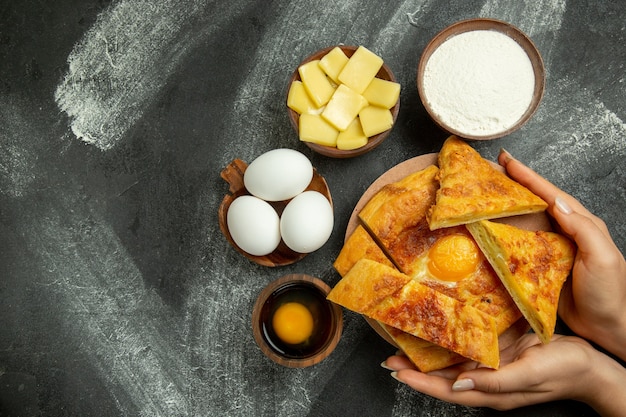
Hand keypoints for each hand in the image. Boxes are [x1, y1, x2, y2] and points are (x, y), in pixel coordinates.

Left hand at [384, 334, 625, 415]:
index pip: (444, 390)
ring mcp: (492, 366)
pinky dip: (452, 340)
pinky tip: (441, 329)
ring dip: (429, 354)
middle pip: (442, 378)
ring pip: (452, 363)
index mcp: (490, 391)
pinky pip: (470, 347)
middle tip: (390, 356)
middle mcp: (486, 380)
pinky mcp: (500, 352)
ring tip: (405, 342)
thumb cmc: (563, 371)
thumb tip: (458, 385)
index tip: (395, 371)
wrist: (590, 364)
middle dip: (415, 369)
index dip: (418, 382)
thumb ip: (494, 382)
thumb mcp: (529, 375)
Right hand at [498, 150, 625, 359]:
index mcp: (580, 224)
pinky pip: (517, 246)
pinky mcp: (538, 268)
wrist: (609, 329)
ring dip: (503, 207)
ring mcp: (549, 250)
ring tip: (482, 194)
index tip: (507, 160)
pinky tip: (486, 231)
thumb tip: (554, 201)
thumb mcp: (602, 257)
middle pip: (533, 202)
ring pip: (523, 222)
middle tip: (488, 170)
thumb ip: (582, 228)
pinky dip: (501, 236)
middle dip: (512, 185)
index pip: (550, 194)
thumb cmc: (610, 293)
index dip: (528, 176)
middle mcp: (563, 233)